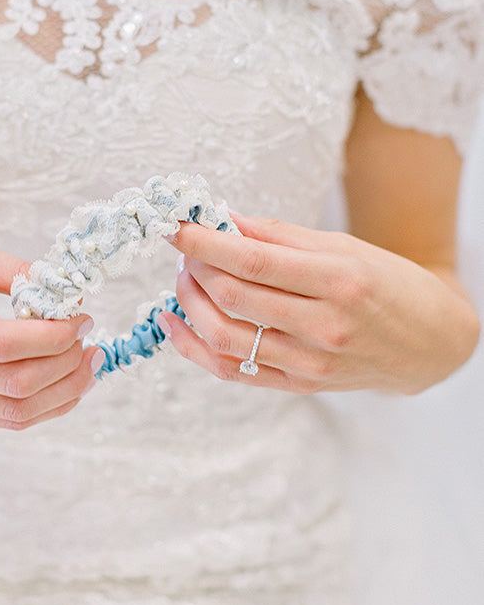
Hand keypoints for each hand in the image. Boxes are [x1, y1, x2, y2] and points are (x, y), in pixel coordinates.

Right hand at [0, 236, 100, 428]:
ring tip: (90, 361)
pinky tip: (67, 382)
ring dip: (63, 390)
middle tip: (91, 338)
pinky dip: (45, 406)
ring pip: (13, 410)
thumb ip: (12, 270)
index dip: (50, 336)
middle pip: (12, 382)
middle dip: (65, 363)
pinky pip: (3, 419)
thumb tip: (67, 293)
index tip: (81, 316)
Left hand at [160, 215, 479, 394]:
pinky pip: (232, 370)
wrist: (431, 341)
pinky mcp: (300, 385)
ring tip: (186, 276)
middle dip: (194, 264)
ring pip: (224, 336)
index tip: (173, 224)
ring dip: (189, 301)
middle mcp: (324, 327)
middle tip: (186, 245)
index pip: (251, 261)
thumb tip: (220, 218)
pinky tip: (175, 321)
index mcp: (338, 280)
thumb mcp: (340, 245)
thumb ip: (276, 234)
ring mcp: (310, 363)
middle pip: (232, 296)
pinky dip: (193, 346)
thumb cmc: (386, 282)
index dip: (203, 241)